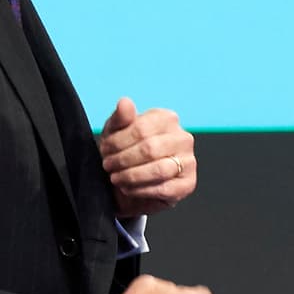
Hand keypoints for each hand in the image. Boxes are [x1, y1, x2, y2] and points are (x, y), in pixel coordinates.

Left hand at [99, 97, 196, 216]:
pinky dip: (141, 190)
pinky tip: (128, 188)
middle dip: (123, 160)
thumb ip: (120, 117)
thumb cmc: (126, 151)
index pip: (142, 128)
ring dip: (131, 176)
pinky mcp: (188, 184)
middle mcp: (183, 138)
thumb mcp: (116, 132)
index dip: (119, 142)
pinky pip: (164, 189)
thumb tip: (124, 102)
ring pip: (159, 169)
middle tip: (109, 166)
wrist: (131, 181)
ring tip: (116, 178)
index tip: (105, 150)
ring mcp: (189, 161)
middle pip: (150, 149)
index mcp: (167, 119)